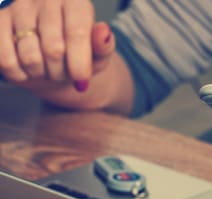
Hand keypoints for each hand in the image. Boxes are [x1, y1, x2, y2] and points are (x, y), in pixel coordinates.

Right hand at [0, 0, 114, 91]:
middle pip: (53, 50)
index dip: (79, 62)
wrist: (52, 58)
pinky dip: (20, 74)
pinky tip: (28, 69)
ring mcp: (18, 8)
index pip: (76, 34)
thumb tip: (103, 32)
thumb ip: (103, 46)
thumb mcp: (98, 53)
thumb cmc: (79, 54)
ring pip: (30, 58)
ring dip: (42, 74)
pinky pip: (6, 61)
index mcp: (75, 1)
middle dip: (61, 72)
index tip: (82, 79)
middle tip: (64, 73)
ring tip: (47, 69)